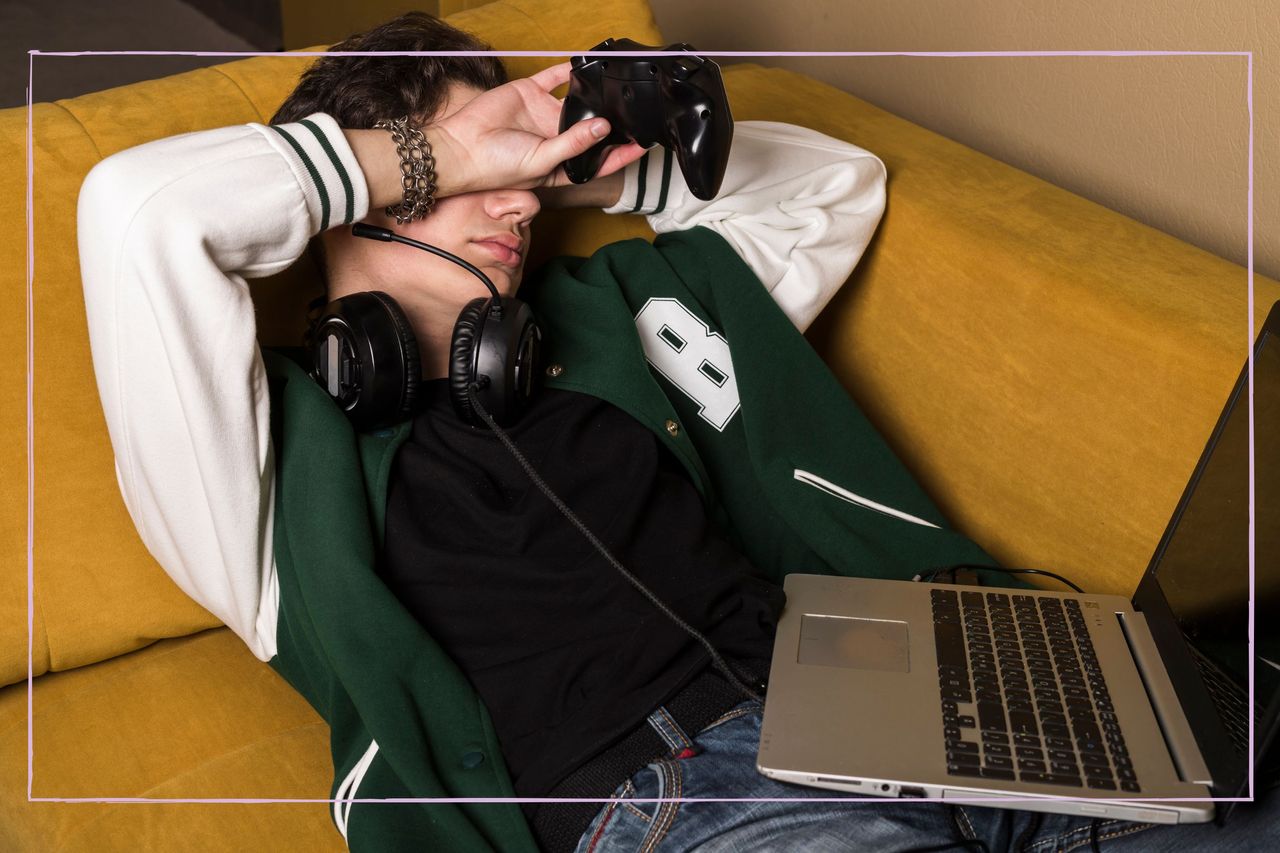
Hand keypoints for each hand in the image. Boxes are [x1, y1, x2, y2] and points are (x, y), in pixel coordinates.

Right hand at [430, 62, 646, 193]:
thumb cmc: (497, 167)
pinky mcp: (530, 93)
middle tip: (635, 113)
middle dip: (611, 123)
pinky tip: (586, 65)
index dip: (620, 155)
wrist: (462, 147)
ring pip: (577, 102)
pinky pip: (555, 78)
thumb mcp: (542, 161)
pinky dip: (570, 71)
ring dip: (594, 96)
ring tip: (617, 87)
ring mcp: (543, 116)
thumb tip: (603, 128)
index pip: (597, 162)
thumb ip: (573, 144)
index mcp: (560, 165)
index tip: (641, 146)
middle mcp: (555, 140)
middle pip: (591, 130)